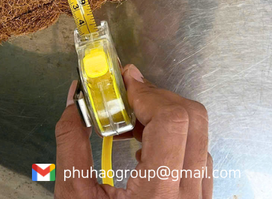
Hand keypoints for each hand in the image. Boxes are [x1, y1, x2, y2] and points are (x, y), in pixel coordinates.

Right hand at [55, 65, 210, 197]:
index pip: (172, 122)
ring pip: (199, 136)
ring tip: (128, 124)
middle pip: (193, 119)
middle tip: (125, 98)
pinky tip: (144, 148)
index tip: (123, 84)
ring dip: (165, 117)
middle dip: (157, 99)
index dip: (147, 94)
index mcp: (157, 196)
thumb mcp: (74, 196)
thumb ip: (72, 142)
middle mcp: (188, 197)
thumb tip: (76, 98)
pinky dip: (173, 139)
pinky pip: (198, 155)